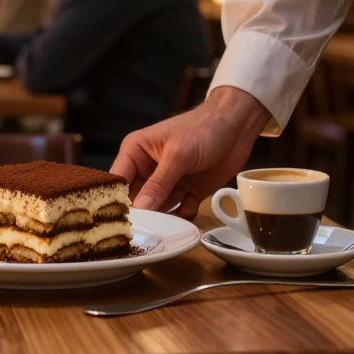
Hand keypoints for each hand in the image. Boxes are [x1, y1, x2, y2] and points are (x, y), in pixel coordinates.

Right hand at [112, 86, 270, 218]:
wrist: (237, 126)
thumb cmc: (203, 128)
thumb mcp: (178, 155)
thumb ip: (158, 184)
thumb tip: (139, 210)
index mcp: (136, 152)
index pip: (117, 181)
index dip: (116, 201)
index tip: (120, 222)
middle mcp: (147, 169)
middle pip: (135, 200)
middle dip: (144, 212)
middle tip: (150, 227)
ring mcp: (167, 182)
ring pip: (157, 209)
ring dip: (166, 214)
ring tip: (175, 211)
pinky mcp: (186, 192)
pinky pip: (179, 212)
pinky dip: (185, 213)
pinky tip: (192, 204)